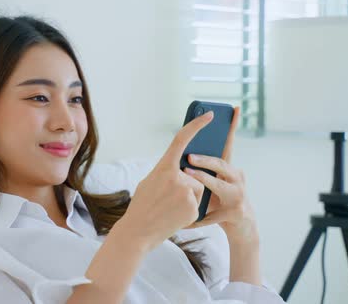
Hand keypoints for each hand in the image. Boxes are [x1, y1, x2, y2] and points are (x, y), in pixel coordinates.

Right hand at [117, 111, 211, 251]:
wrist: (137, 231)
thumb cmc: (143, 205)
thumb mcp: (151, 181)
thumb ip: (168, 171)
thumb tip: (185, 169)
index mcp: (163, 166)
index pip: (182, 139)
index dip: (197, 125)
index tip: (209, 115)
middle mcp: (176, 175)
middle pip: (194, 173)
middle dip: (186, 185)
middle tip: (167, 199)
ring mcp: (186, 191)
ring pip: (198, 189)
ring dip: (189, 198)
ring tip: (169, 209)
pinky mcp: (193, 207)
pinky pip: (199, 204)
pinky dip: (189, 211)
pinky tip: (174, 217)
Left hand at [184, 107, 258, 244]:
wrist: (240, 227)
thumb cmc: (220, 201)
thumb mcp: (211, 183)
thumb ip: (201, 170)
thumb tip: (181, 157)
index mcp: (229, 168)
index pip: (229, 144)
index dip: (232, 126)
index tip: (234, 108)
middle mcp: (237, 178)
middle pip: (222, 165)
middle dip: (205, 160)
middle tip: (189, 157)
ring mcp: (238, 195)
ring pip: (219, 186)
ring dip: (203, 181)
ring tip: (187, 177)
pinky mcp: (235, 213)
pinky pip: (213, 214)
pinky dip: (199, 218)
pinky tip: (189, 221)